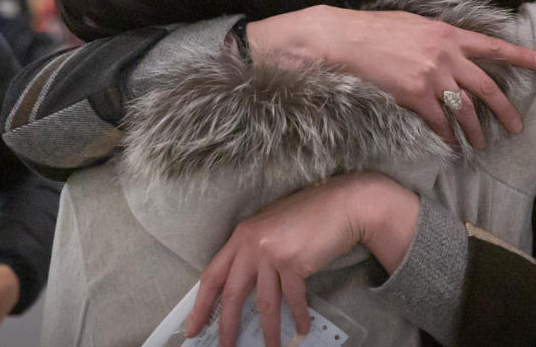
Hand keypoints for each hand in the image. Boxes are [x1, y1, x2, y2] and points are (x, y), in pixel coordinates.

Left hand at [185, 172, 419, 346]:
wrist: (343, 203)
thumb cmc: (310, 214)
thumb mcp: (271, 227)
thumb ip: (254, 250)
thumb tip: (244, 284)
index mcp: (242, 235)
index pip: (212, 275)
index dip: (200, 305)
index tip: (192, 327)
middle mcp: (251, 243)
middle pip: (232, 294)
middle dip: (228, 326)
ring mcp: (272, 253)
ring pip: (264, 303)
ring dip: (268, 330)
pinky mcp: (294, 262)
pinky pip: (293, 299)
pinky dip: (298, 316)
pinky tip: (301, 328)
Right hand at [248, 6, 535, 148]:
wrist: (344, 40)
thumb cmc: (374, 29)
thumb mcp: (414, 23)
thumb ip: (438, 36)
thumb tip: (452, 48)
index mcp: (448, 33)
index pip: (494, 46)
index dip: (522, 57)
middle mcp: (446, 55)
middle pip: (487, 86)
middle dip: (505, 109)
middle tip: (517, 127)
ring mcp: (432, 76)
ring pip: (465, 109)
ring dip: (476, 130)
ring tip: (482, 144)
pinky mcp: (415, 95)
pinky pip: (439, 122)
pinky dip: (447, 136)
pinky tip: (451, 146)